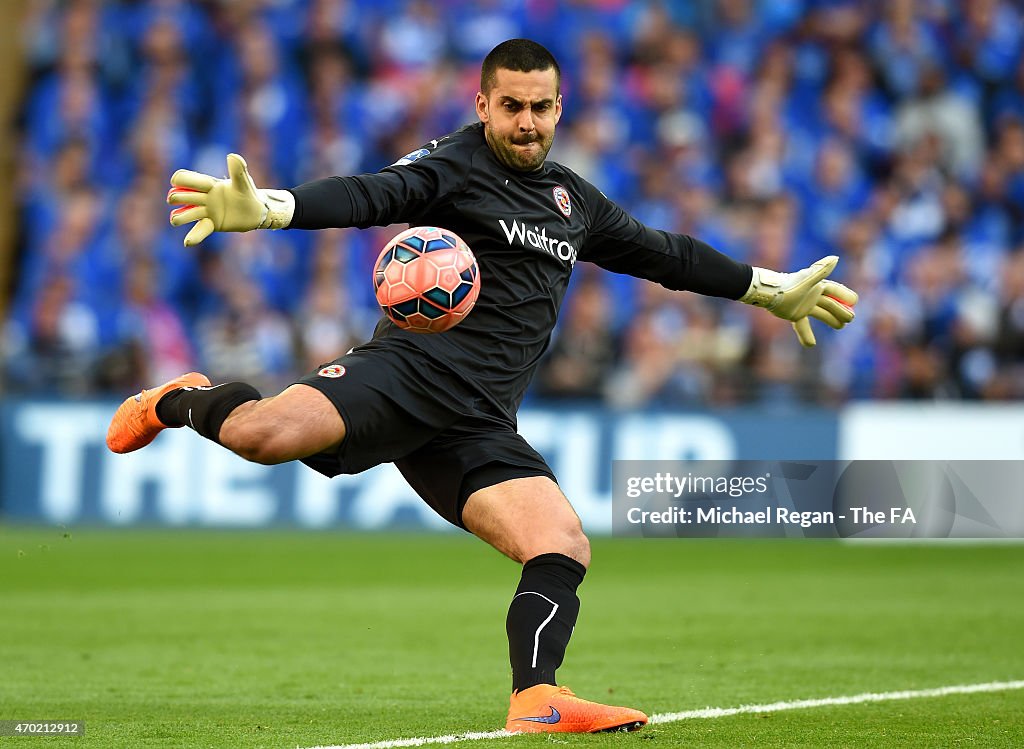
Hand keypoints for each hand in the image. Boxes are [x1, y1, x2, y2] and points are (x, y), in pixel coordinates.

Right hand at [166, 153, 293, 246]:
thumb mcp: (243, 182)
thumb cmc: (248, 193)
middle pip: (180, 196)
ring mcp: (206, 211)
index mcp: (207, 184)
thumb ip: (238, 171)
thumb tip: (232, 156)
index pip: (186, 178)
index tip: (185, 184)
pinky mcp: (212, 224)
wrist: (257, 211)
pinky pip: (199, 230)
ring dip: (179, 217)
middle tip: (175, 200)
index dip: (181, 180)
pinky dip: (193, 237)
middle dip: (176, 197)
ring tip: (176, 219)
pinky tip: (187, 242)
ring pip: (185, 214)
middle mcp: (203, 197)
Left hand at [740, 255, 858, 346]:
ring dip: (830, 320)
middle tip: (850, 319)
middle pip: (830, 304)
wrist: (769, 294)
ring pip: (821, 313)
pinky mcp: (794, 314)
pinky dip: (806, 334)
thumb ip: (821, 270)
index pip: (834, 290)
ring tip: (840, 327)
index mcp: (816, 285)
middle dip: (840, 311)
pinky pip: (802, 325)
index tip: (854, 302)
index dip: (845, 295)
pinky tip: (811, 344)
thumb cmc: (789, 285)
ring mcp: (803, 305)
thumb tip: (835, 258)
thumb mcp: (808, 279)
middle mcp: (811, 295)